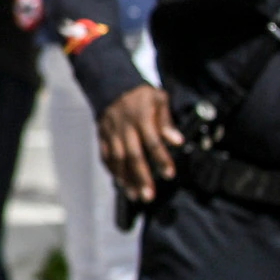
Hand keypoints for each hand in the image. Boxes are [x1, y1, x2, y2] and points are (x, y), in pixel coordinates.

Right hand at [98, 84, 183, 201]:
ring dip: (126, 179)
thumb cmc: (140, 95)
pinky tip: (121, 183)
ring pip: (117, 159)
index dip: (161, 158)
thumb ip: (167, 121)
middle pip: (133, 155)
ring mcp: (111, 133)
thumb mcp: (159, 99)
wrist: (111, 84)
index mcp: (141, 117)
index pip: (152, 141)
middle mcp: (124, 127)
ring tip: (135, 195)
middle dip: (141, 177)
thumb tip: (177, 140)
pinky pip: (105, 156)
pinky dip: (112, 171)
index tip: (169, 174)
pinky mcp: (102, 136)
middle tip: (149, 195)